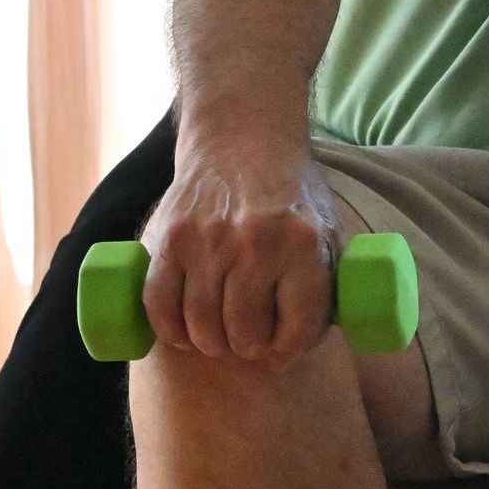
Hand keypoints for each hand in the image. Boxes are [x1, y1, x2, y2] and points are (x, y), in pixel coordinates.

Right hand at [139, 135, 341, 365]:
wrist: (243, 139)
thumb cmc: (290, 195)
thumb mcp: (326, 228)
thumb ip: (329, 281)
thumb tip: (321, 339)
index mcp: (305, 243)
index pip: (298, 327)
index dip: (291, 349)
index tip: (283, 349)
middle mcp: (258, 243)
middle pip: (245, 334)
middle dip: (249, 346)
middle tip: (250, 339)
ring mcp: (210, 241)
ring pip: (202, 328)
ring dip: (211, 343)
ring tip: (221, 334)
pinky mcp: (172, 238)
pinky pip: (159, 307)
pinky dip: (170, 330)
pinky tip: (185, 330)